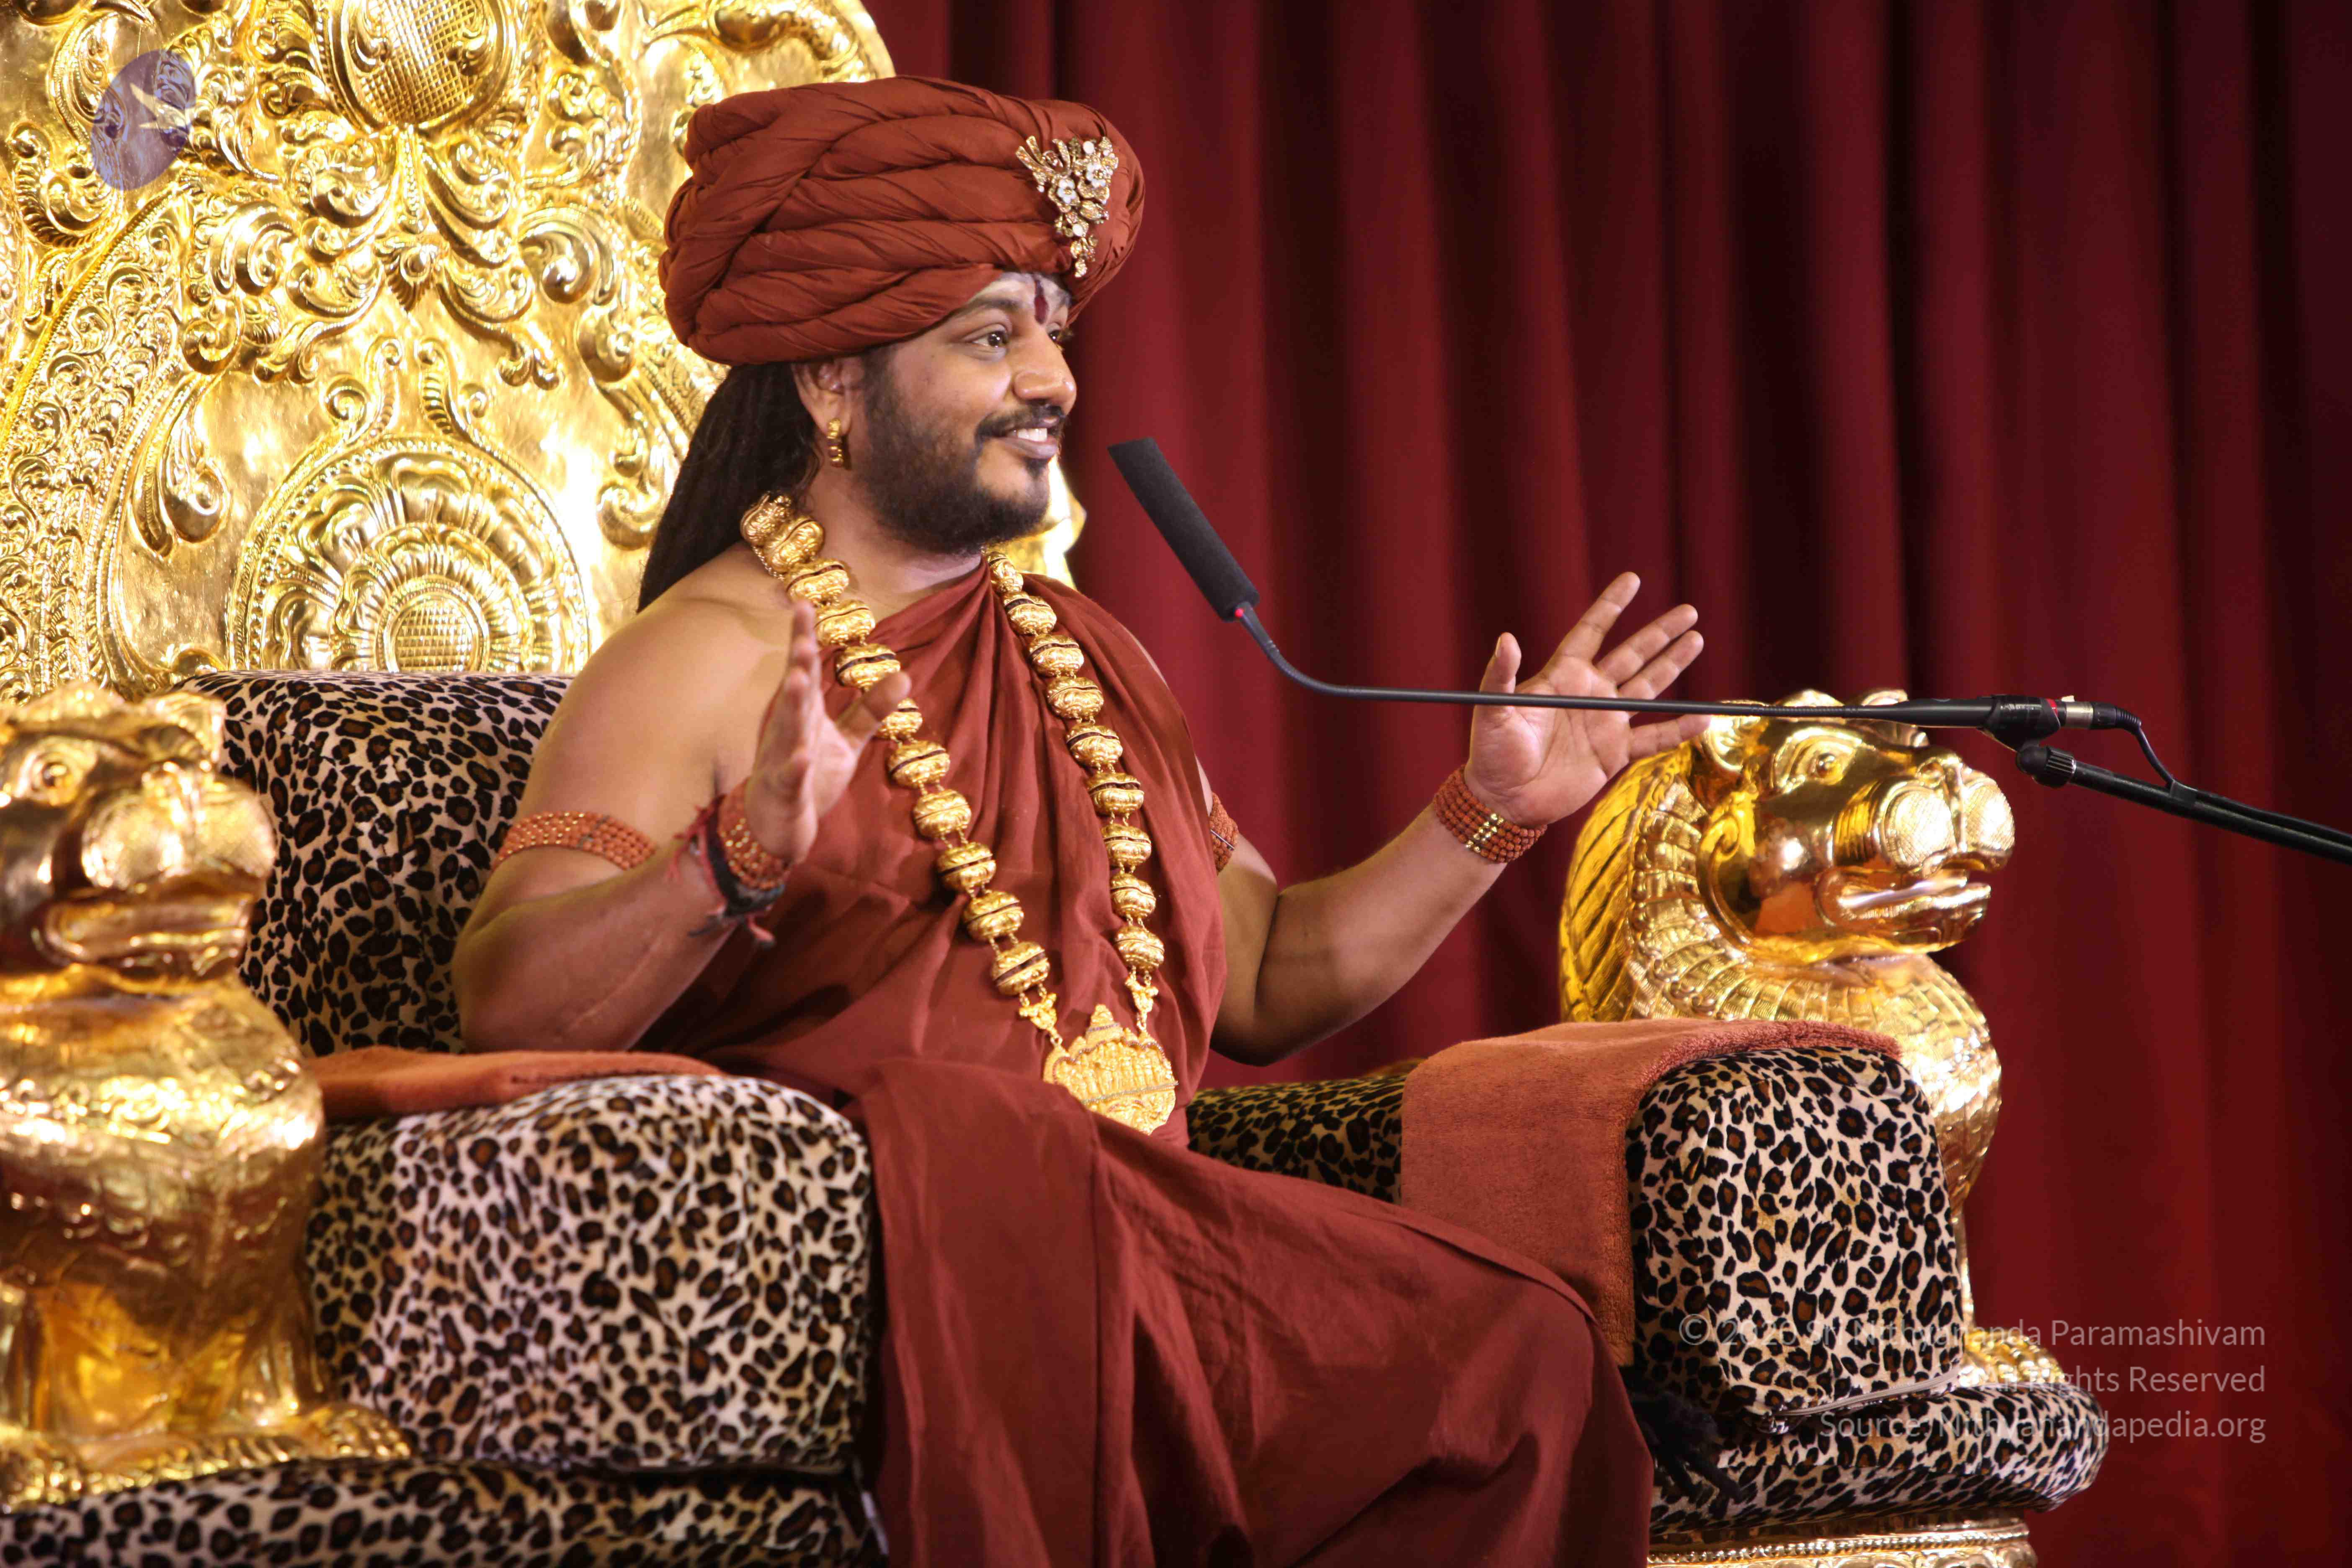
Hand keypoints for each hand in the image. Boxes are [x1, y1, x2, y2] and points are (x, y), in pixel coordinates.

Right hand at [742, 599, 911, 863]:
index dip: (801, 639)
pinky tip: (803, 755)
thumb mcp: (846, 741)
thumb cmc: (808, 775)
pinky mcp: (785, 791)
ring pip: (787, 730)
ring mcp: (783, 759)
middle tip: (802, 638)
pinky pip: (790, 777)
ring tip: (796, 679)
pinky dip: (795, 767)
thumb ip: (871, 710)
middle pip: (794, 694)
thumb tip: (905, 674)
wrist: (774, 825)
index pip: (802, 670)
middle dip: (797, 666)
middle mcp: (790, 730)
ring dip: (791, 706)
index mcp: (803, 713)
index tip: (803, 603)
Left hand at [1463, 573, 1705, 827]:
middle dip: (1659, 633)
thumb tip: (1506, 639)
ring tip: (1696, 640)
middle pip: (1631, 655)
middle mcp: (1589, 693)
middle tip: (1688, 611)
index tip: (1632, 580)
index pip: (1591, 632)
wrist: (1505, 800)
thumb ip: (1501, 674)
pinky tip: (1703, 717)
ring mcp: (1604, 722)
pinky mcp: (1614, 753)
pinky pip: (1653, 737)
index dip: (1611, 606)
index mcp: (1562, 676)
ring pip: (1648, 687)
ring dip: (1672, 664)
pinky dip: (1678, 729)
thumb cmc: (1491, 753)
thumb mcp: (1493, 711)